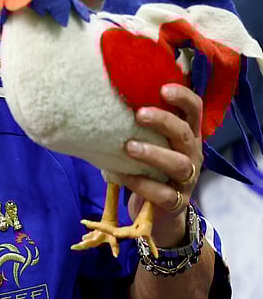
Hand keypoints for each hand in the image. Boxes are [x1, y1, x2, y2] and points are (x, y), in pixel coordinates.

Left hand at [118, 85, 202, 246]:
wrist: (158, 211)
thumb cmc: (148, 167)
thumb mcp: (148, 142)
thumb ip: (138, 124)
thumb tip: (104, 94)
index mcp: (186, 135)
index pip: (194, 111)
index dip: (183, 97)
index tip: (163, 88)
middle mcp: (191, 154)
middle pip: (185, 134)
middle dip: (164, 122)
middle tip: (139, 114)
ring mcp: (186, 179)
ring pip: (179, 164)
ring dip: (154, 154)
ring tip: (129, 147)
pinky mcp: (175, 201)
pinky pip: (164, 194)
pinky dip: (143, 185)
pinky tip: (125, 176)